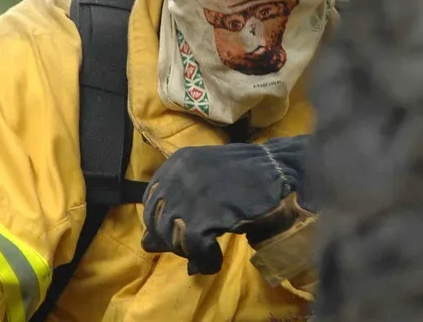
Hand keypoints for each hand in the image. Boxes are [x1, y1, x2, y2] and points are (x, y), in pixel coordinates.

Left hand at [141, 136, 310, 274]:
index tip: (181, 230)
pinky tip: (215, 260)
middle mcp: (176, 175)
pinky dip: (204, 260)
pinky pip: (193, 248)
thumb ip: (178, 203)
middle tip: (196, 245)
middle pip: (156, 220)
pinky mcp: (203, 215)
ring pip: (171, 236)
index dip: (162, 222)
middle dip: (172, 240)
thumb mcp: (204, 179)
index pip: (150, 201)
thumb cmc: (245, 173)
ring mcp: (188, 195)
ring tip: (207, 251)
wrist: (275, 168)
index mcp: (175, 163)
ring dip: (188, 251)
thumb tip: (146, 244)